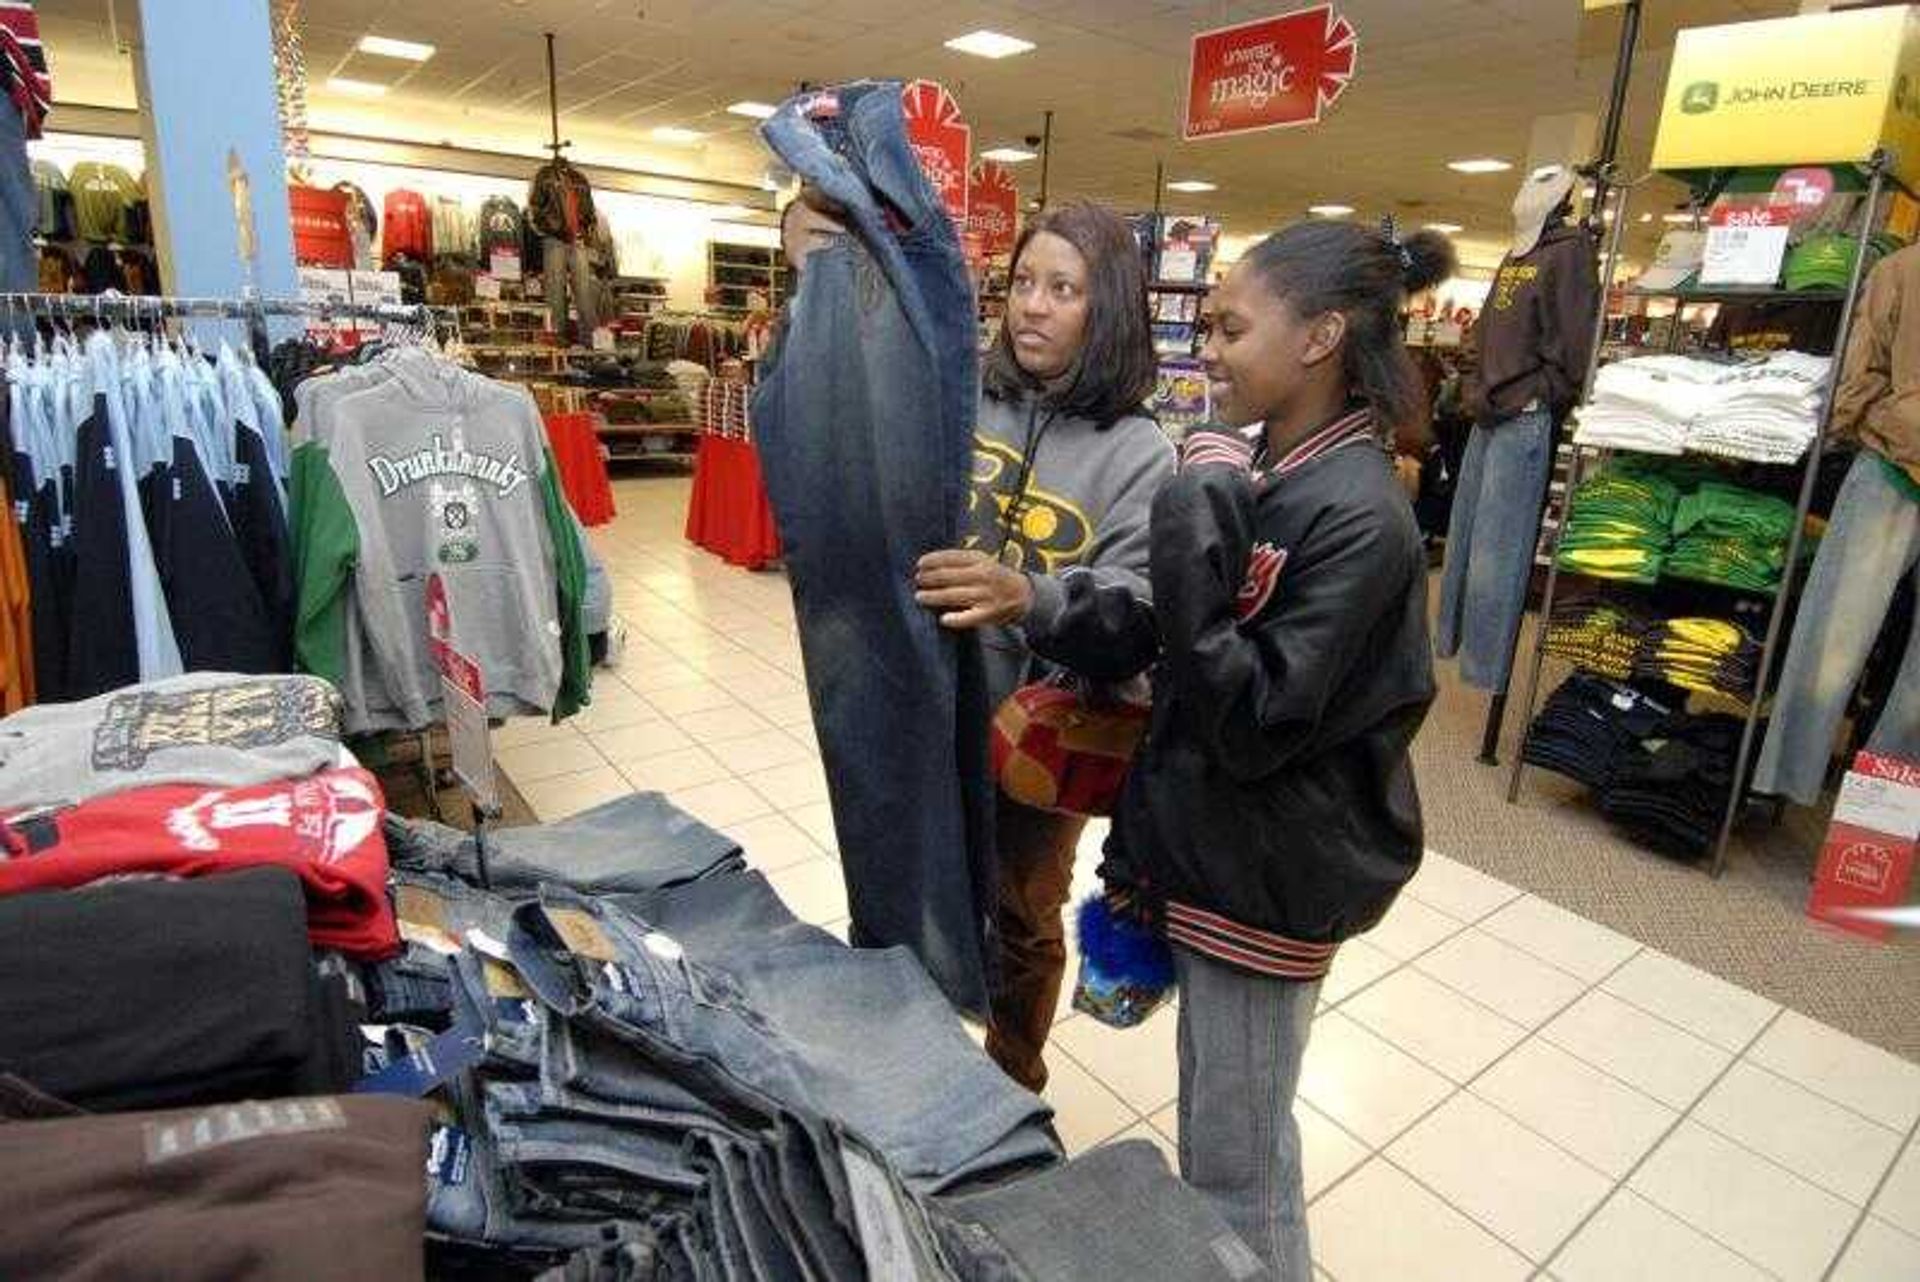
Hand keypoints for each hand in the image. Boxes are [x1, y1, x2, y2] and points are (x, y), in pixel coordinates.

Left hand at [914, 549, 1033, 629]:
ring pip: (954, 596)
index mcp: (980, 560)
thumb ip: (959, 561)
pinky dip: (957, 619)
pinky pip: (969, 617)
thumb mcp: (981, 561)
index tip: (920, 564)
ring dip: (934, 597)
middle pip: (949, 576)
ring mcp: (985, 595)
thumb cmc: (993, 576)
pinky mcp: (988, 613)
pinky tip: (944, 619)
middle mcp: (982, 575)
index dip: (933, 560)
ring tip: (920, 597)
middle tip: (918, 580)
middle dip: (930, 578)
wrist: (1022, 594)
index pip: (952, 557)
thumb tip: (928, 564)